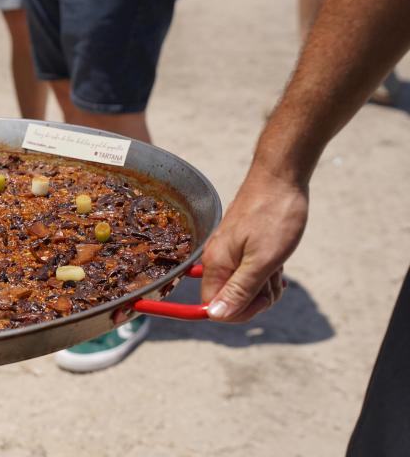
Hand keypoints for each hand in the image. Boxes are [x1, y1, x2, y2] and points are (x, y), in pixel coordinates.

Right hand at [200, 167, 308, 322]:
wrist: (281, 178)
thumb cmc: (275, 216)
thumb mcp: (263, 260)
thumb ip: (238, 290)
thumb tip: (214, 316)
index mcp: (216, 264)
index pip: (213, 306)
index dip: (238, 311)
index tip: (262, 299)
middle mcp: (217, 259)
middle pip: (229, 299)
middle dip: (255, 299)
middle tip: (274, 280)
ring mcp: (229, 251)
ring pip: (243, 286)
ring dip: (264, 285)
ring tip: (278, 266)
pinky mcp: (241, 245)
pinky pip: (250, 271)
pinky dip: (266, 271)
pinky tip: (277, 261)